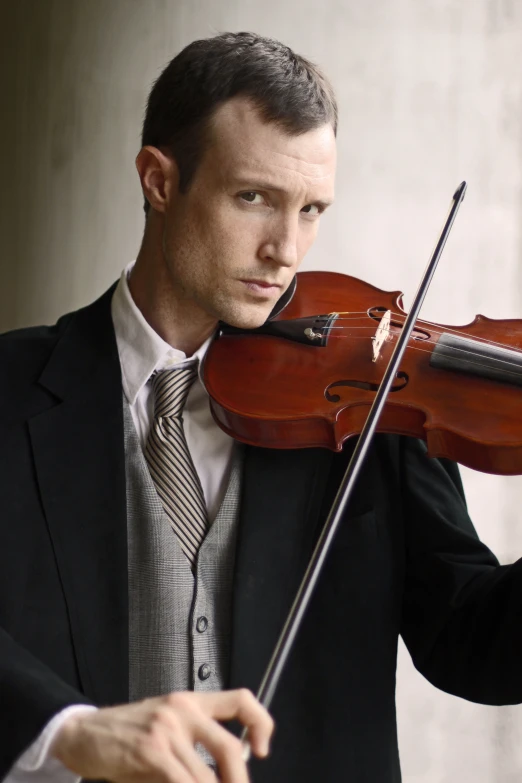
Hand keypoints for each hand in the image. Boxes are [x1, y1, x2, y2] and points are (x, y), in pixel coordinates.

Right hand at [50, 689, 273, 782]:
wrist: (84, 734)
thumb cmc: (127, 735)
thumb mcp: (166, 728)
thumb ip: (195, 744)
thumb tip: (225, 774)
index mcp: (192, 701)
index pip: (241, 700)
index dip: (261, 724)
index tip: (262, 751)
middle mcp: (183, 710)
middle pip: (230, 749)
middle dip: (238, 782)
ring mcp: (168, 729)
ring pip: (206, 777)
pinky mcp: (151, 751)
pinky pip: (184, 782)